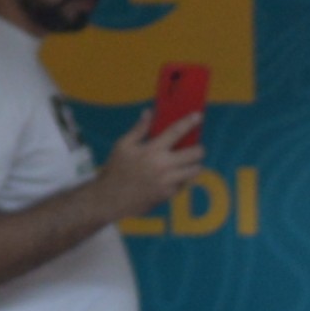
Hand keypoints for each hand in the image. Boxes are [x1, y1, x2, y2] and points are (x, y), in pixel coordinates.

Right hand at [90, 114, 210, 222]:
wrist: (111, 198)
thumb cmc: (116, 169)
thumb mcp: (123, 145)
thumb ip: (139, 129)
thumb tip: (149, 112)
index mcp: (151, 150)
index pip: (175, 132)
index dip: (188, 122)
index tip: (198, 116)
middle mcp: (162, 165)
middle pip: (195, 154)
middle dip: (199, 149)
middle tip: (196, 148)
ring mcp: (167, 181)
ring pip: (194, 171)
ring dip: (194, 165)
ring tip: (187, 163)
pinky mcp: (168, 194)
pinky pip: (184, 184)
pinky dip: (182, 179)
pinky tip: (174, 177)